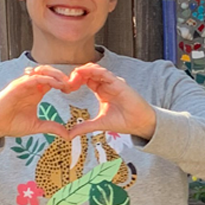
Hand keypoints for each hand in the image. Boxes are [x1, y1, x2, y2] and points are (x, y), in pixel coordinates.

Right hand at [0, 72, 76, 143]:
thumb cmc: (11, 124)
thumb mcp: (37, 126)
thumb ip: (52, 128)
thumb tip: (68, 135)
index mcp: (36, 92)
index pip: (53, 81)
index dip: (65, 83)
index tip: (74, 89)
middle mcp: (31, 86)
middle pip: (49, 72)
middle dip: (62, 76)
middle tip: (72, 84)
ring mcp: (23, 84)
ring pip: (42, 71)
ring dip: (55, 74)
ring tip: (65, 82)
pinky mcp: (16, 86)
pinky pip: (33, 78)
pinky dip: (45, 79)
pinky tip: (55, 84)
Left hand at [32, 64, 156, 140]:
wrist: (140, 123)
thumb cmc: (124, 122)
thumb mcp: (99, 124)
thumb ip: (84, 127)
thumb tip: (69, 135)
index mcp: (102, 91)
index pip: (85, 80)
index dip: (74, 82)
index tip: (65, 89)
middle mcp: (107, 84)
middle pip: (88, 73)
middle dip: (76, 75)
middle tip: (66, 82)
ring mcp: (113, 82)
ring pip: (95, 69)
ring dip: (82, 71)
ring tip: (72, 77)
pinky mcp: (118, 83)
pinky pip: (104, 73)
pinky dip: (93, 71)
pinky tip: (84, 73)